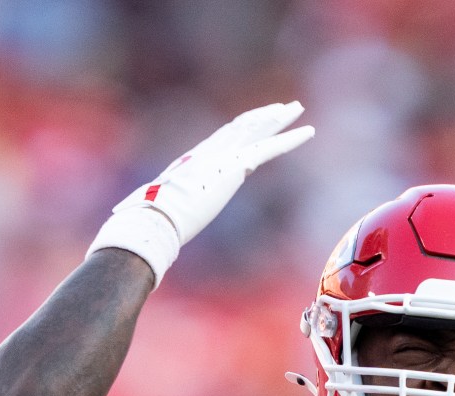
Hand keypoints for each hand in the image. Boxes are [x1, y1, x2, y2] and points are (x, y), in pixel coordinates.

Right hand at [90, 102, 314, 281]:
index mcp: (192, 162)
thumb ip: (162, 212)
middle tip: (281, 108)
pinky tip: (308, 132)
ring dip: (278, 119)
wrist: (153, 218)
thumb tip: (146, 228)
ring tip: (296, 109)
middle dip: (261, 117)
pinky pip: (269, 149)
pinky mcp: (234, 167)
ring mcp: (221, 157)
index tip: (253, 121)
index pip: (221, 138)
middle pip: (240, 128)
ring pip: (256, 130)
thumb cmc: (150, 222)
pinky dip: (290, 140)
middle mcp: (208, 153)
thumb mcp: (159, 214)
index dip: (240, 128)